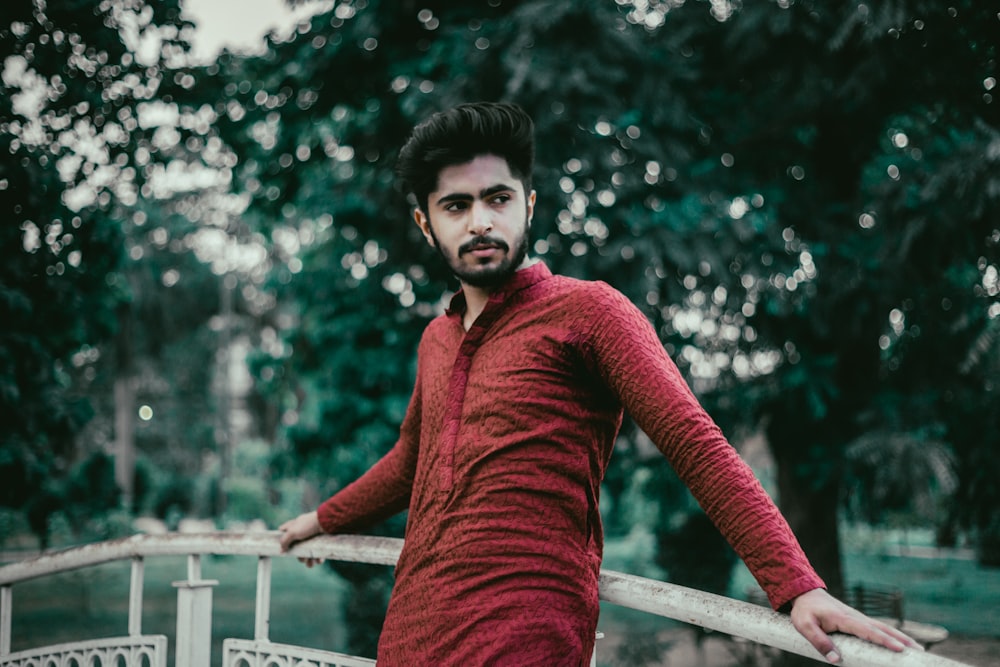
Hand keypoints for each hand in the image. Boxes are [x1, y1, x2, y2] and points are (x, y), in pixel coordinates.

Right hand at [278, 511, 324, 566]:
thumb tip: (281, 551)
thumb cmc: (308, 525)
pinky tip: (319, 560)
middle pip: (297, 549)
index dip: (283, 542)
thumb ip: (284, 541)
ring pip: (308, 553)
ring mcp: (312, 539)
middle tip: (302, 559)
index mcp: (294, 528)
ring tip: (311, 563)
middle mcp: (302, 533)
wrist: (327, 523)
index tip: (284, 550)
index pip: (284, 534)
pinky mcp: (321, 543)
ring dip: (309, 561)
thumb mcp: (292, 532)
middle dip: (300, 557)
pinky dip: (318, 558)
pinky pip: (318, 554)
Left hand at [790, 588, 922, 662]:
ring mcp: (858, 618)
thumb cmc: (805, 610)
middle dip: (902, 640)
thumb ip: (819, 641)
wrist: (805, 593)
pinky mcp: (858, 620)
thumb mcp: (805, 626)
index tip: (900, 649)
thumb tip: (836, 660)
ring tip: (918, 649)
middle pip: (882, 629)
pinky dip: (892, 635)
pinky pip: (878, 628)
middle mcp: (855, 617)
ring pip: (883, 627)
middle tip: (920, 652)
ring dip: (901, 637)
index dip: (884, 640)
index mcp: (844, 618)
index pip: (868, 631)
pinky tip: (900, 643)